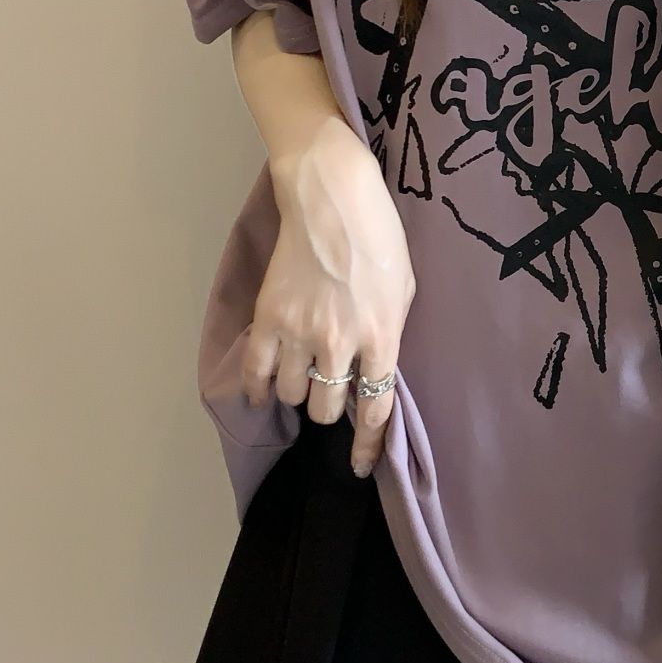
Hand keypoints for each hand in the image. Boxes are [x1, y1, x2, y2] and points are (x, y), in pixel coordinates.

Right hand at [242, 126, 415, 475]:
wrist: (333, 198)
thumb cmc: (380, 237)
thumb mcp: (405, 290)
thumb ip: (390, 334)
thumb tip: (377, 368)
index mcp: (382, 339)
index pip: (375, 410)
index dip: (366, 445)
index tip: (359, 465)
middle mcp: (340, 345)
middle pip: (327, 408)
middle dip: (330, 407)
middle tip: (329, 391)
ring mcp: (300, 333)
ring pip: (293, 395)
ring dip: (298, 392)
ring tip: (302, 375)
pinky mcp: (268, 319)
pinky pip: (256, 373)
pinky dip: (258, 389)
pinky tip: (263, 391)